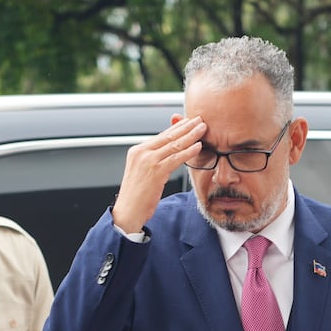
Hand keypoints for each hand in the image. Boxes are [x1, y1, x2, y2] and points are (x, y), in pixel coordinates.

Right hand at [112, 115, 206, 233]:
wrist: (128, 211)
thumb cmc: (136, 196)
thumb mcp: (142, 172)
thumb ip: (153, 160)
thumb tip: (168, 153)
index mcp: (137, 151)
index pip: (161, 135)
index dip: (177, 127)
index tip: (189, 121)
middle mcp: (141, 152)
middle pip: (168, 136)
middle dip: (186, 126)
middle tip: (199, 119)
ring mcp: (148, 161)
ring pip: (174, 144)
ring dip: (191, 135)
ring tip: (203, 128)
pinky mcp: (155, 171)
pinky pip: (176, 158)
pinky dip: (188, 151)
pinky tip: (198, 146)